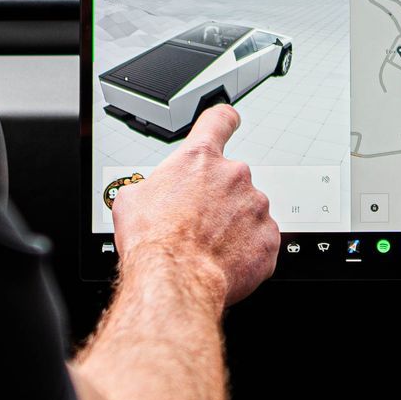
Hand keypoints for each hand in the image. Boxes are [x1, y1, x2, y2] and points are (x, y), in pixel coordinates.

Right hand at [109, 105, 278, 305]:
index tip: (229, 122)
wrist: (176, 278)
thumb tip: (150, 194)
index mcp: (200, 159)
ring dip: (233, 226)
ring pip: (247, 212)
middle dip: (217, 199)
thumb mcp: (131, 200)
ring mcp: (256, 206)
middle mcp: (234, 176)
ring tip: (208, 246)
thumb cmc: (154, 241)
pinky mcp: (268, 238)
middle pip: (230, 180)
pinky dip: (246, 251)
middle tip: (197, 223)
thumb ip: (152, 186)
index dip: (224, 121)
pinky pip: (260, 240)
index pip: (219, 122)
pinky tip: (224, 260)